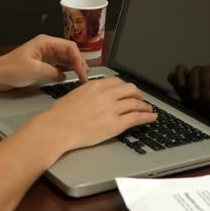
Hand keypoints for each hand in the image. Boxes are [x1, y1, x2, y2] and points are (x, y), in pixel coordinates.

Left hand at [0, 34, 88, 90]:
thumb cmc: (11, 69)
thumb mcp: (35, 70)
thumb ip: (53, 71)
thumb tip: (63, 75)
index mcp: (46, 42)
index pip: (70, 47)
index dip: (79, 59)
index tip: (82, 72)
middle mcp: (47, 46)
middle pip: (70, 52)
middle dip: (79, 63)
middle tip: (85, 77)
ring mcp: (46, 55)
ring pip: (66, 59)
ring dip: (74, 67)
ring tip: (81, 78)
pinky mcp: (43, 64)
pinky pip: (59, 65)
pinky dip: (66, 71)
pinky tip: (70, 77)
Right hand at [40, 77, 157, 149]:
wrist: (58, 127)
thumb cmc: (60, 114)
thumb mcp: (74, 94)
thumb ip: (88, 93)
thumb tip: (92, 97)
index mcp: (96, 85)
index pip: (118, 82)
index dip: (125, 88)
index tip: (128, 91)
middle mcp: (107, 94)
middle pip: (131, 89)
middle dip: (138, 94)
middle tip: (140, 99)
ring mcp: (113, 108)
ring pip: (136, 103)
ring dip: (145, 106)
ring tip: (149, 109)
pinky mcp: (116, 123)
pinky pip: (137, 117)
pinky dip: (147, 116)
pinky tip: (152, 117)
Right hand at [168, 65, 209, 115]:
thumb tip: (204, 95)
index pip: (206, 71)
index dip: (204, 82)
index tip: (205, 95)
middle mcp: (199, 71)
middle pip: (194, 71)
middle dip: (194, 84)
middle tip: (195, 98)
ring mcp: (188, 77)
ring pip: (180, 69)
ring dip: (181, 79)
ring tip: (183, 89)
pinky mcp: (178, 84)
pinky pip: (172, 77)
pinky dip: (173, 82)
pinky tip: (177, 92)